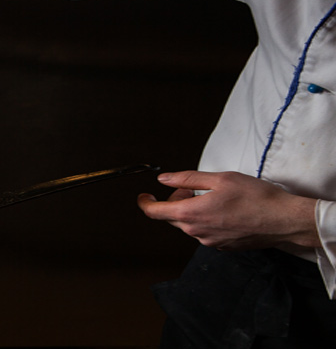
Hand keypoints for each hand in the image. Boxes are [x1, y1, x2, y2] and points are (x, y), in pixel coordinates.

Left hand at [137, 170, 319, 249]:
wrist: (283, 220)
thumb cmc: (256, 197)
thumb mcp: (219, 179)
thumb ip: (187, 179)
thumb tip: (164, 179)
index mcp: (192, 214)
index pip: (156, 213)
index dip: (145, 204)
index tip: (143, 197)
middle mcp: (197, 232)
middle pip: (172, 217)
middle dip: (175, 201)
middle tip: (191, 187)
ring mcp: (209, 241)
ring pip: (189, 225)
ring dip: (191, 210)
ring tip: (210, 196)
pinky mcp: (222, 246)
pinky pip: (204, 232)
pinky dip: (205, 219)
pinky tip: (222, 209)